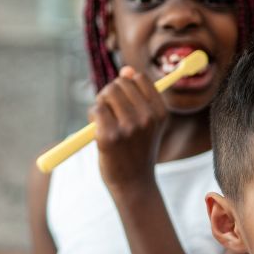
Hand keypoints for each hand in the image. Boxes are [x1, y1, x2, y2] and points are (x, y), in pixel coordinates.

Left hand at [90, 66, 166, 191]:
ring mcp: (128, 128)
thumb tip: (126, 70)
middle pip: (119, 84)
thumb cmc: (136, 150)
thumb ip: (138, 95)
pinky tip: (97, 130)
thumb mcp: (147, 122)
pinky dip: (92, 116)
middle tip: (111, 114)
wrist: (133, 183)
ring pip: (106, 94)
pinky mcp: (109, 137)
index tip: (123, 102)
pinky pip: (95, 110)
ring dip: (100, 104)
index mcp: (160, 112)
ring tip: (105, 122)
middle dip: (110, 94)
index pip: (138, 78)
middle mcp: (147, 118)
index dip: (125, 86)